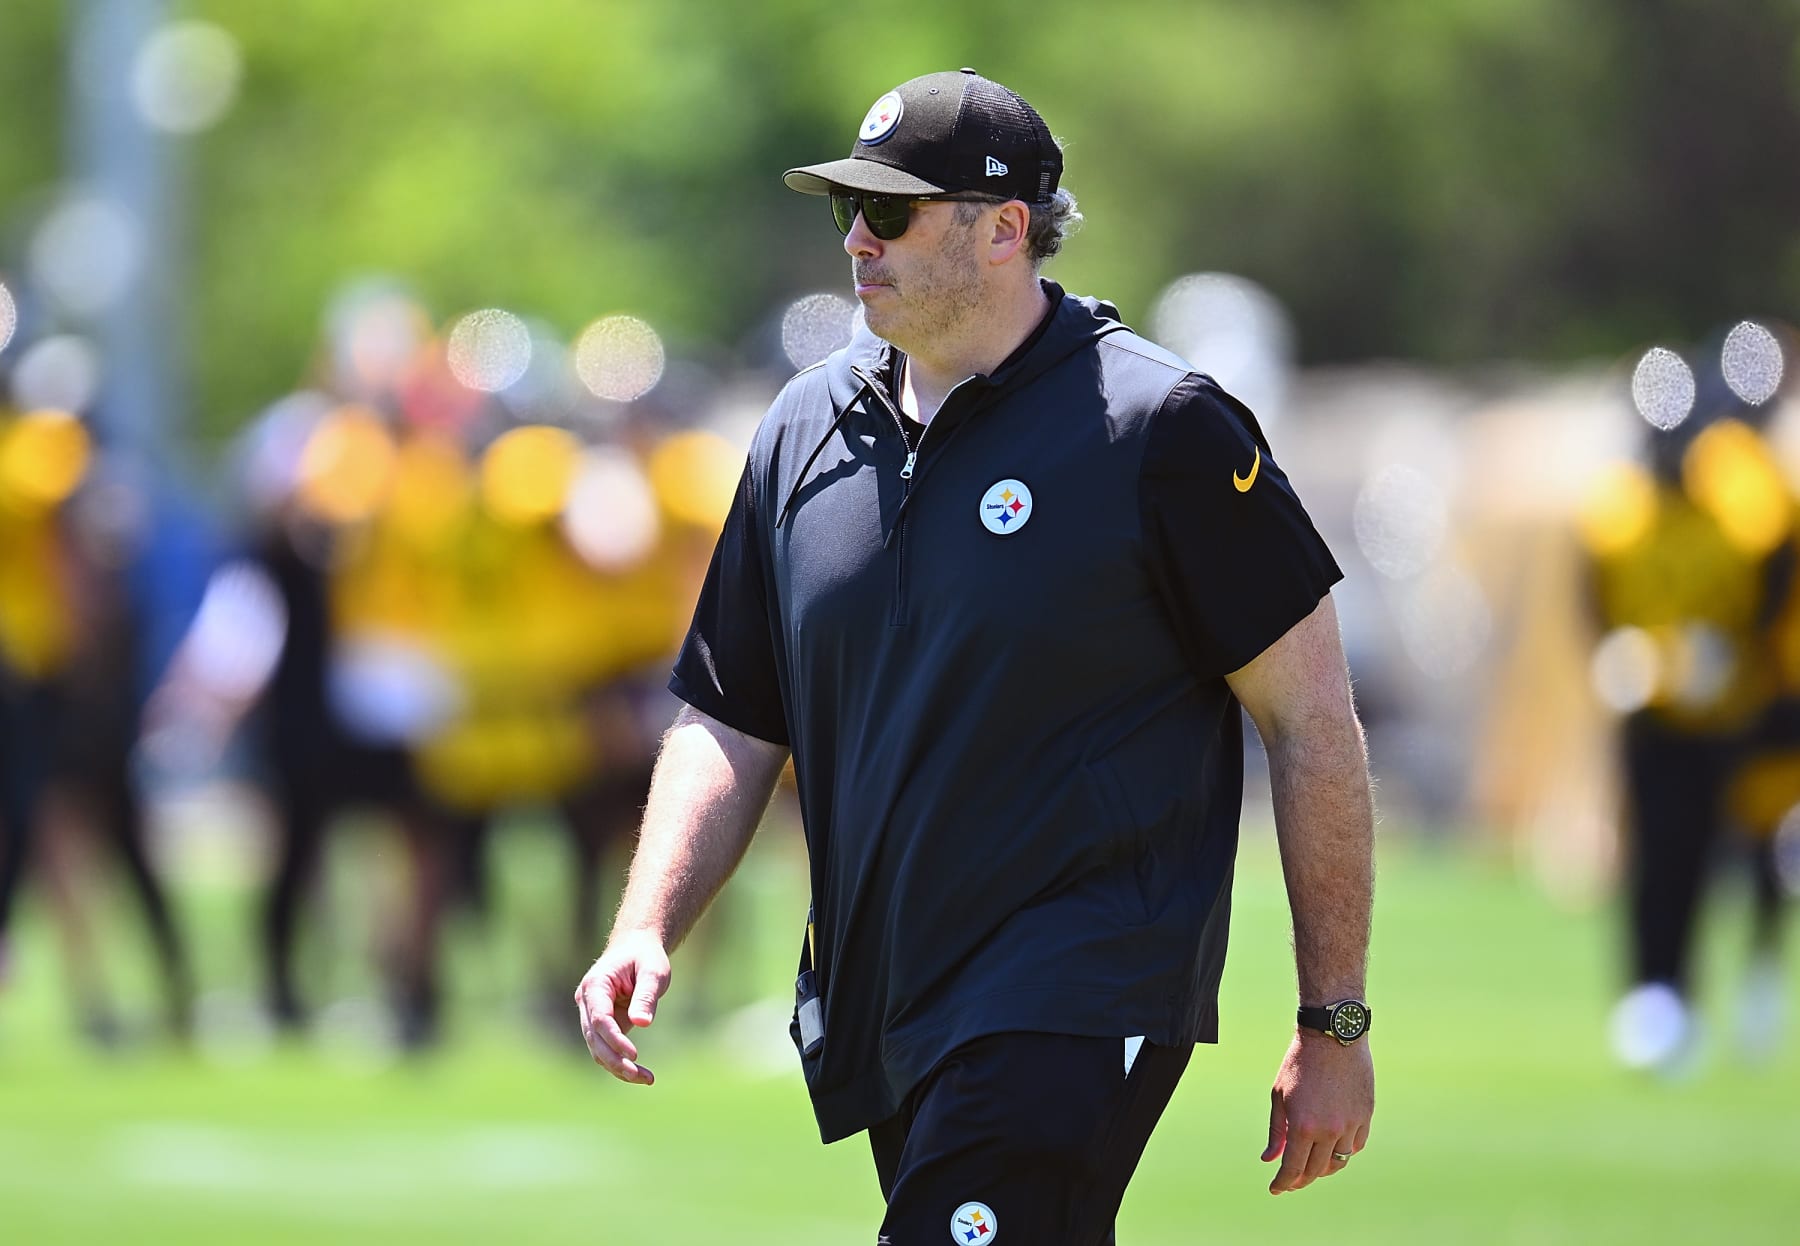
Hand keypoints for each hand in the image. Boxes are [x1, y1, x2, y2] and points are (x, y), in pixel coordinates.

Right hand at [573, 929, 671, 1084]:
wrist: (636, 949)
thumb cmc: (645, 957)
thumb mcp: (653, 971)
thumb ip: (646, 996)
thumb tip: (641, 1023)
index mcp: (595, 985)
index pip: (600, 1018)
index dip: (615, 1039)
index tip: (635, 1055)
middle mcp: (587, 1002)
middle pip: (595, 1038)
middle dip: (616, 1060)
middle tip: (642, 1076)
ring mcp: (591, 1015)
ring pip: (598, 1049)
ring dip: (618, 1067)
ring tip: (647, 1078)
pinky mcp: (601, 1026)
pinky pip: (606, 1049)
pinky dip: (620, 1062)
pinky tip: (640, 1074)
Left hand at [1261, 1031, 1373, 1193]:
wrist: (1333, 1036)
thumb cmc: (1299, 1063)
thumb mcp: (1279, 1095)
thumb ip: (1276, 1131)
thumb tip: (1269, 1159)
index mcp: (1303, 1126)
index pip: (1292, 1168)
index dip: (1283, 1183)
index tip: (1275, 1189)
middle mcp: (1329, 1131)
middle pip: (1316, 1170)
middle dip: (1300, 1180)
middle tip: (1291, 1181)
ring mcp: (1351, 1125)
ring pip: (1338, 1161)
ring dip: (1323, 1168)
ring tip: (1311, 1165)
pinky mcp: (1366, 1116)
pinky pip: (1356, 1145)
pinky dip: (1343, 1151)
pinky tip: (1332, 1147)